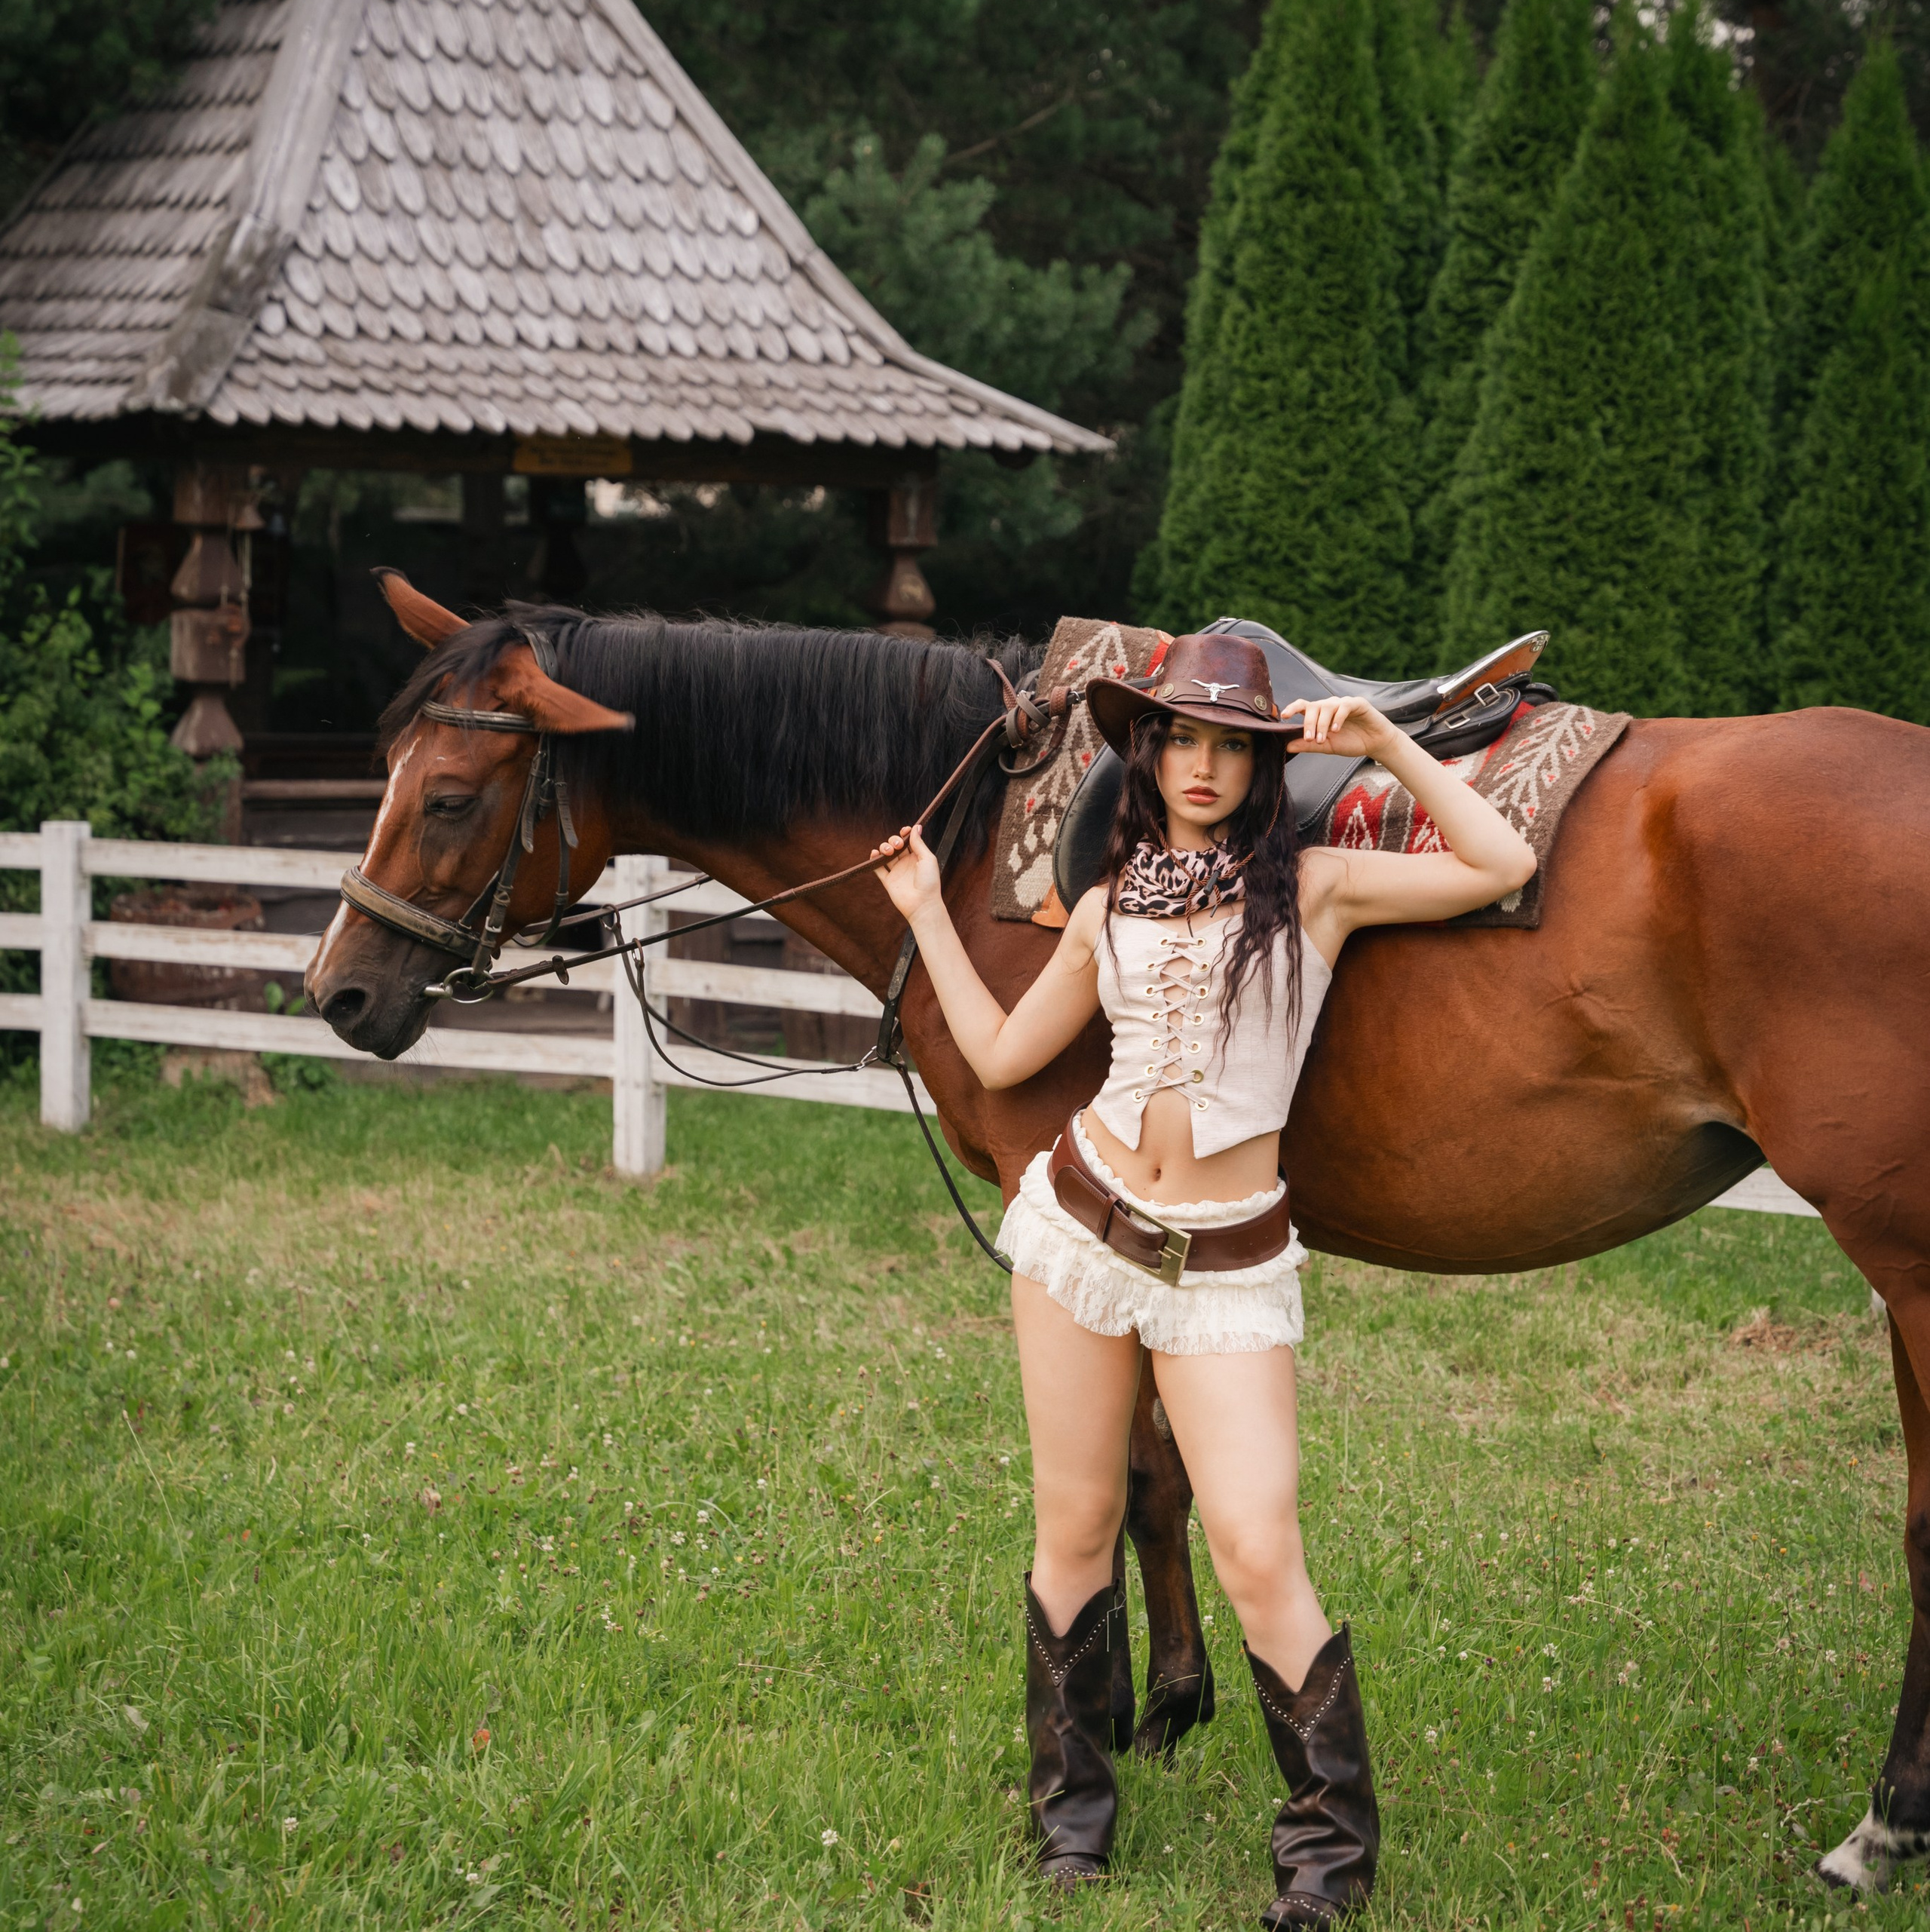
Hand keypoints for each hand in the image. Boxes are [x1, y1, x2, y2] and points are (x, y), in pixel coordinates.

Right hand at [870, 824, 943, 921]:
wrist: (922, 904)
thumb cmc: (929, 882)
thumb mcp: (927, 858)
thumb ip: (919, 843)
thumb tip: (915, 827)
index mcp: (917, 857)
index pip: (908, 841)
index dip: (904, 834)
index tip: (905, 830)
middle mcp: (906, 863)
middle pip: (895, 845)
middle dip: (894, 840)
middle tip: (898, 846)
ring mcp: (896, 871)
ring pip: (885, 854)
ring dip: (884, 848)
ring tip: (889, 851)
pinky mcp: (888, 881)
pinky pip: (877, 868)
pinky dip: (873, 860)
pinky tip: (874, 854)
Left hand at [1280, 693, 1398, 759]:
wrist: (1375, 743)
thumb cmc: (1351, 742)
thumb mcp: (1326, 746)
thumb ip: (1307, 745)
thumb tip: (1287, 746)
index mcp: (1320, 714)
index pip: (1303, 706)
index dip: (1292, 708)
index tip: (1284, 716)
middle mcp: (1330, 705)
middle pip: (1313, 707)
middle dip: (1309, 723)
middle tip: (1310, 739)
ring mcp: (1343, 703)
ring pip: (1326, 707)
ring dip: (1322, 724)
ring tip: (1323, 739)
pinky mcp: (1357, 703)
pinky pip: (1344, 706)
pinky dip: (1337, 718)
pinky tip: (1336, 729)